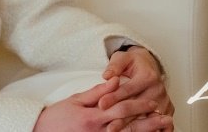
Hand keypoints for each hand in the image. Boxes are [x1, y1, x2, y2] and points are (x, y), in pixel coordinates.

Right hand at [32, 78, 171, 131]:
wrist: (42, 131)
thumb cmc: (57, 115)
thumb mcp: (76, 99)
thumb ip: (98, 92)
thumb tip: (114, 81)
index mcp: (92, 117)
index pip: (121, 109)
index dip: (139, 106)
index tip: (152, 103)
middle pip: (128, 127)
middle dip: (149, 123)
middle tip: (165, 119)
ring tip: (161, 129)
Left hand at [100, 47, 173, 130]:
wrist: (150, 65)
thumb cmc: (133, 63)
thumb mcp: (122, 58)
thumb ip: (115, 66)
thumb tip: (107, 75)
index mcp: (148, 76)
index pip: (129, 89)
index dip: (114, 97)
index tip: (101, 104)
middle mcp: (158, 89)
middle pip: (139, 107)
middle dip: (123, 117)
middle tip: (109, 125)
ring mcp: (164, 101)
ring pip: (148, 118)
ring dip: (134, 127)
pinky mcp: (167, 110)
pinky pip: (159, 123)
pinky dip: (150, 130)